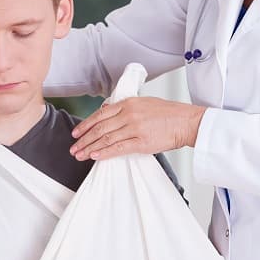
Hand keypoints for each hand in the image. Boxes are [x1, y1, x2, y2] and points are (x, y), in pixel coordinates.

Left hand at [69, 97, 206, 160]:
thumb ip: (126, 107)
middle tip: (74, 147)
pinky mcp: (142, 142)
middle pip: (100, 128)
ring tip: (80, 155)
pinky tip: (95, 156)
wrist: (186, 121)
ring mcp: (134, 128)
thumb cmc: (169, 113)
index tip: (76, 133)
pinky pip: (118, 148)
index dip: (85, 125)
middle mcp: (129, 114)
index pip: (100, 114)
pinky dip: (105, 153)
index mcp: (128, 103)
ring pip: (106, 138)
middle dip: (84, 139)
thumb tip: (108, 112)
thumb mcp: (144, 103)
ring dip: (90, 148)